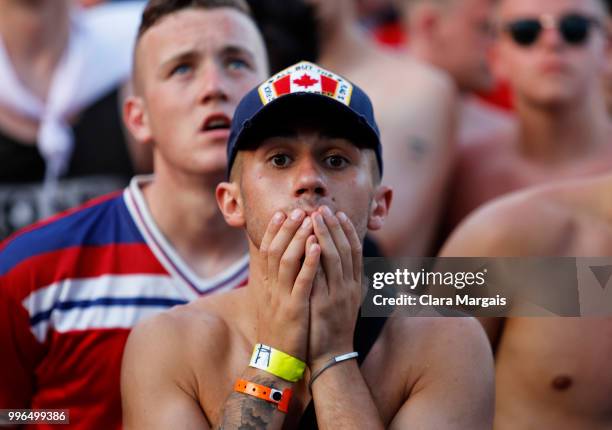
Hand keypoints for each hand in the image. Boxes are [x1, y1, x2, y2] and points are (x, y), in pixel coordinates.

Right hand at [255, 209, 320, 360]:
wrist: (276, 361)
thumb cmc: (280, 329)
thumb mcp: (274, 302)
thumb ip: (276, 282)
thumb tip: (281, 263)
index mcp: (267, 285)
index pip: (266, 250)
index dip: (273, 230)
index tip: (281, 212)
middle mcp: (271, 288)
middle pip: (274, 250)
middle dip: (287, 228)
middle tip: (298, 210)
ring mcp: (281, 298)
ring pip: (286, 261)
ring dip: (298, 238)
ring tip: (309, 220)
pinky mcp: (293, 310)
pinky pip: (301, 282)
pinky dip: (309, 262)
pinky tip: (318, 247)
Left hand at [307, 206, 362, 368]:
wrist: (331, 357)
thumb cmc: (333, 328)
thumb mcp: (344, 302)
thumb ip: (343, 282)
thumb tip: (343, 264)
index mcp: (354, 285)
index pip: (354, 251)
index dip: (347, 230)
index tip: (338, 214)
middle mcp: (349, 287)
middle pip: (345, 249)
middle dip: (334, 226)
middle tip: (324, 208)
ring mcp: (338, 295)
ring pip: (335, 258)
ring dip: (325, 234)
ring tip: (315, 216)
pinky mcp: (324, 304)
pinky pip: (321, 276)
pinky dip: (316, 257)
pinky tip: (309, 242)